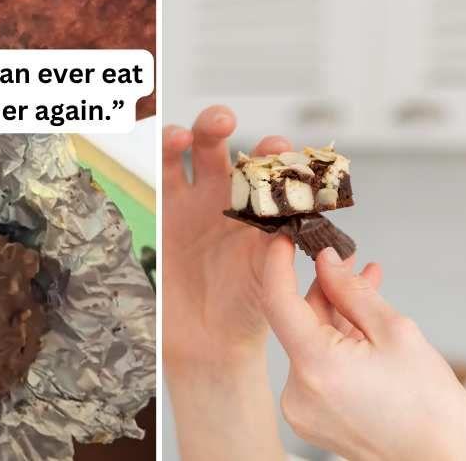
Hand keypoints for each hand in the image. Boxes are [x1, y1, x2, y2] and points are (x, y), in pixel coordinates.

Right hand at [162, 105, 294, 369]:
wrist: (209, 343)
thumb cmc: (249, 308)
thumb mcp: (273, 280)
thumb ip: (280, 250)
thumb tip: (303, 223)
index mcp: (263, 206)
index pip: (270, 168)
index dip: (274, 155)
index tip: (279, 150)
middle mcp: (231, 195)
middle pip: (228, 148)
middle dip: (222, 127)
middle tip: (224, 121)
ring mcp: (196, 200)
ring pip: (192, 151)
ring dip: (192, 133)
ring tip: (188, 135)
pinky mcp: (165, 212)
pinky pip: (162, 176)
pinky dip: (165, 155)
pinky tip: (172, 143)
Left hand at [262, 246, 465, 460]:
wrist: (443, 460)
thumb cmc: (430, 405)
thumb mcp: (396, 331)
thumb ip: (352, 292)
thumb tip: (326, 263)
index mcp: (317, 367)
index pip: (278, 301)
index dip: (279, 263)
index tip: (286, 238)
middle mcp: (298, 393)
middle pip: (300, 323)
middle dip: (327, 291)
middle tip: (355, 263)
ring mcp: (303, 411)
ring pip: (310, 345)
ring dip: (336, 317)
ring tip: (370, 291)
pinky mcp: (314, 420)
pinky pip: (317, 369)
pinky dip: (337, 346)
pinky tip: (364, 329)